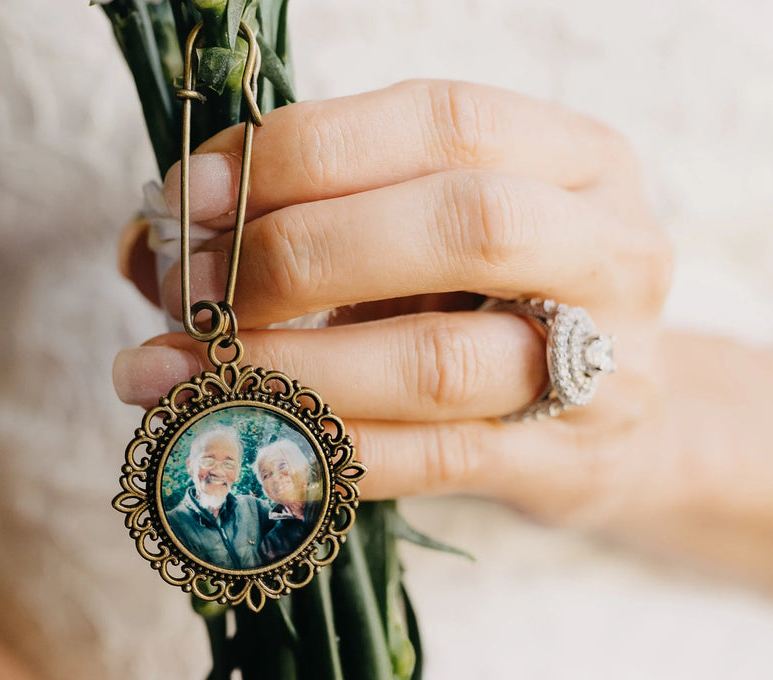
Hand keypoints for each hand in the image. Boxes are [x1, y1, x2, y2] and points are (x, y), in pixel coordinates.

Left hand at [116, 79, 674, 528]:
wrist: (622, 426)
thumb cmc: (492, 306)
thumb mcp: (422, 233)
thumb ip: (310, 215)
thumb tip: (150, 242)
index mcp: (574, 157)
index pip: (440, 122)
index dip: (305, 150)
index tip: (190, 193)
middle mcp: (609, 248)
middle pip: (462, 228)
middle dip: (299, 252)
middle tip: (189, 288)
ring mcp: (601, 366)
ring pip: (436, 363)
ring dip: (285, 368)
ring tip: (172, 373)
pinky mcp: (562, 463)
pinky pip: (425, 461)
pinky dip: (318, 447)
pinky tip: (234, 437)